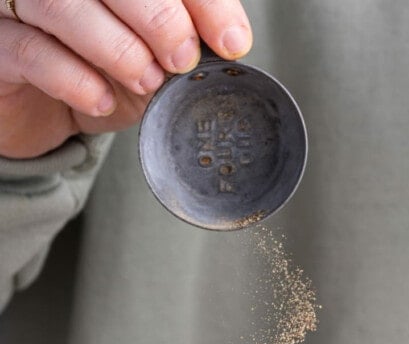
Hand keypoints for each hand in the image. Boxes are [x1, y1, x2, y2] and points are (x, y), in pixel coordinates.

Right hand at [0, 0, 251, 158]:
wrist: (41, 112)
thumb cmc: (99, 70)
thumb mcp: (151, 56)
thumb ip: (182, 40)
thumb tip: (226, 43)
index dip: (201, 0)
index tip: (232, 40)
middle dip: (158, 16)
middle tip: (182, 58)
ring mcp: (18, 3)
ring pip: (62, 3)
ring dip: (117, 46)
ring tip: (146, 81)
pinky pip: (30, 51)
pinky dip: (74, 78)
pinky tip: (102, 100)